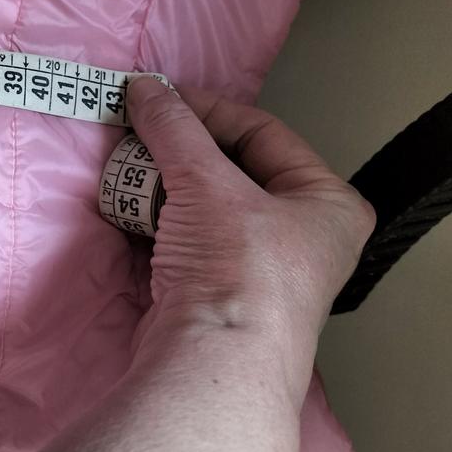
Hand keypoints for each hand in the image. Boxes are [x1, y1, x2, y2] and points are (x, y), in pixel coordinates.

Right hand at [126, 78, 374, 378]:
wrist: (213, 364)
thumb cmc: (238, 266)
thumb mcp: (209, 183)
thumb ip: (174, 128)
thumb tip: (144, 87)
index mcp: (326, 203)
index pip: (262, 133)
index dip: (207, 110)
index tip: (158, 98)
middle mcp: (301, 235)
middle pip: (230, 170)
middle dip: (179, 151)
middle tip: (137, 131)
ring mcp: (255, 268)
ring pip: (202, 206)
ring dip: (162, 184)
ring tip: (126, 167)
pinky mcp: (214, 292)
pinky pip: (183, 238)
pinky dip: (154, 219)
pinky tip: (125, 206)